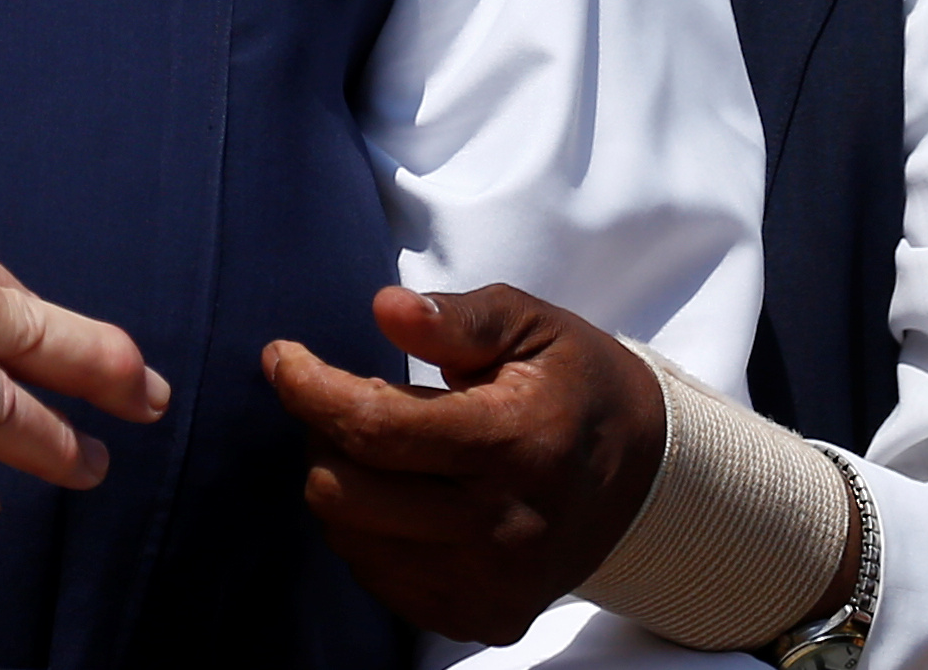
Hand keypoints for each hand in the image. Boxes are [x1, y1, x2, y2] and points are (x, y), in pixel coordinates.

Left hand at [265, 282, 668, 641]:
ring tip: (374, 445)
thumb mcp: (531, 325)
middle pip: (346, 493)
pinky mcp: (486, 618)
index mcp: (513, 445)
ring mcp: (494, 585)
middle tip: (339, 398)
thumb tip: (385, 308)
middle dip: (319, 435)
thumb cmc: (574, 385)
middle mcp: (503, 529)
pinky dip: (368, 534)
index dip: (308, 387)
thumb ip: (457, 317)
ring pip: (352, 541)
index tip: (280, 355)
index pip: (375, 427)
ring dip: (339, 484)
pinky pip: (381, 582)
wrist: (647, 480)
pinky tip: (397, 495)